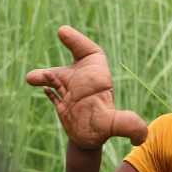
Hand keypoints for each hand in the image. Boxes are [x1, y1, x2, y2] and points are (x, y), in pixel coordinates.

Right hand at [26, 26, 147, 149]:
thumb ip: (130, 125)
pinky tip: (34, 83)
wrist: (91, 140)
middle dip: (71, 45)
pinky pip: (49, 88)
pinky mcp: (60, 99)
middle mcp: (84, 81)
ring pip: (56, 76)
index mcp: (99, 79)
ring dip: (44, 75)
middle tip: (62, 32)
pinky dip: (43, 85)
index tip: (63, 31)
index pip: (92, 54)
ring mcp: (71, 90)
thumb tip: (140, 138)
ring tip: (32, 78)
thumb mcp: (120, 126)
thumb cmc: (107, 129)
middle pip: (75, 60)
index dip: (79, 41)